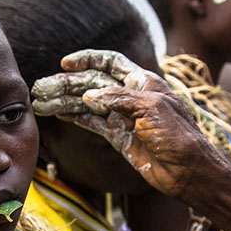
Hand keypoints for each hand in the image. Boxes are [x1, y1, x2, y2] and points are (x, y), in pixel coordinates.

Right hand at [30, 49, 227, 199]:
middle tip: (41, 88)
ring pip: (88, 104)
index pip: (110, 62)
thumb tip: (88, 95)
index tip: (66, 63)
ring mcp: (124, 117)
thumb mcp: (150, 108)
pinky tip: (59, 113)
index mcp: (142, 82)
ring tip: (41, 102)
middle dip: (66, 84)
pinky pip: (93, 123)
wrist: (189, 170)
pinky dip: (76, 117)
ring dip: (65, 102)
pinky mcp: (120, 137)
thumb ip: (118, 99)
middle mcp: (131, 97)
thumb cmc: (178, 135)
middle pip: (93, 84)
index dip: (88, 60)